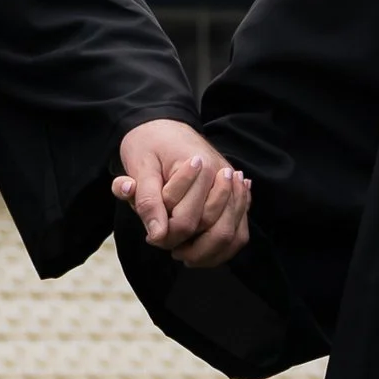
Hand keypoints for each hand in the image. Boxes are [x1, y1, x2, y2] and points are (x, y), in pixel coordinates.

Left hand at [112, 121, 251, 266]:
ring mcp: (233, 186)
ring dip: (207, 253)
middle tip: (164, 244)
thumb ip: (147, 201)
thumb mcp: (140, 168)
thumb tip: (157, 235)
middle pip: (212, 229)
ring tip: (183, 253)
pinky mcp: (236, 196)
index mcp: (201, 167)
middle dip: (187, 246)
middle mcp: (223, 176)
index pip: (185, 220)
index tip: (149, 236)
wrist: (164, 125)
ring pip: (231, 235)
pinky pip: (239, 232)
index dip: (165, 235)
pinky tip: (203, 251)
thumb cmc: (149, 145)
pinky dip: (223, 249)